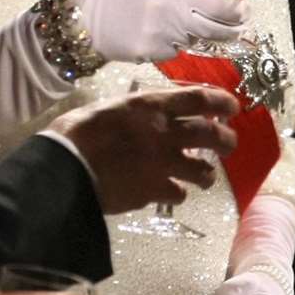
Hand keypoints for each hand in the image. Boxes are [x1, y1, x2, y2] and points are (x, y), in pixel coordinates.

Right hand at [51, 85, 238, 213]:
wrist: (64, 172)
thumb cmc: (74, 134)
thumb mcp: (105, 109)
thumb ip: (131, 112)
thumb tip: (139, 113)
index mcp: (150, 107)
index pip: (198, 99)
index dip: (221, 103)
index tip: (231, 107)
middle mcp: (163, 133)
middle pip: (212, 135)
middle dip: (227, 141)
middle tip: (229, 144)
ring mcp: (161, 165)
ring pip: (202, 171)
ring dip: (206, 174)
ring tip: (203, 177)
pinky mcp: (154, 192)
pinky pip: (178, 194)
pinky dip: (177, 194)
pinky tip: (169, 193)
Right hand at [74, 0, 247, 63]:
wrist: (85, 17)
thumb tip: (213, 3)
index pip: (219, 4)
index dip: (237, 11)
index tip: (245, 11)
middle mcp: (171, 13)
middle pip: (215, 29)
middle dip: (232, 30)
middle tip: (240, 28)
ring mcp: (162, 37)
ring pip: (194, 41)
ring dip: (197, 36)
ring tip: (178, 24)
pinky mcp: (153, 55)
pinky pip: (175, 51)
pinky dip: (174, 45)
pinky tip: (157, 34)